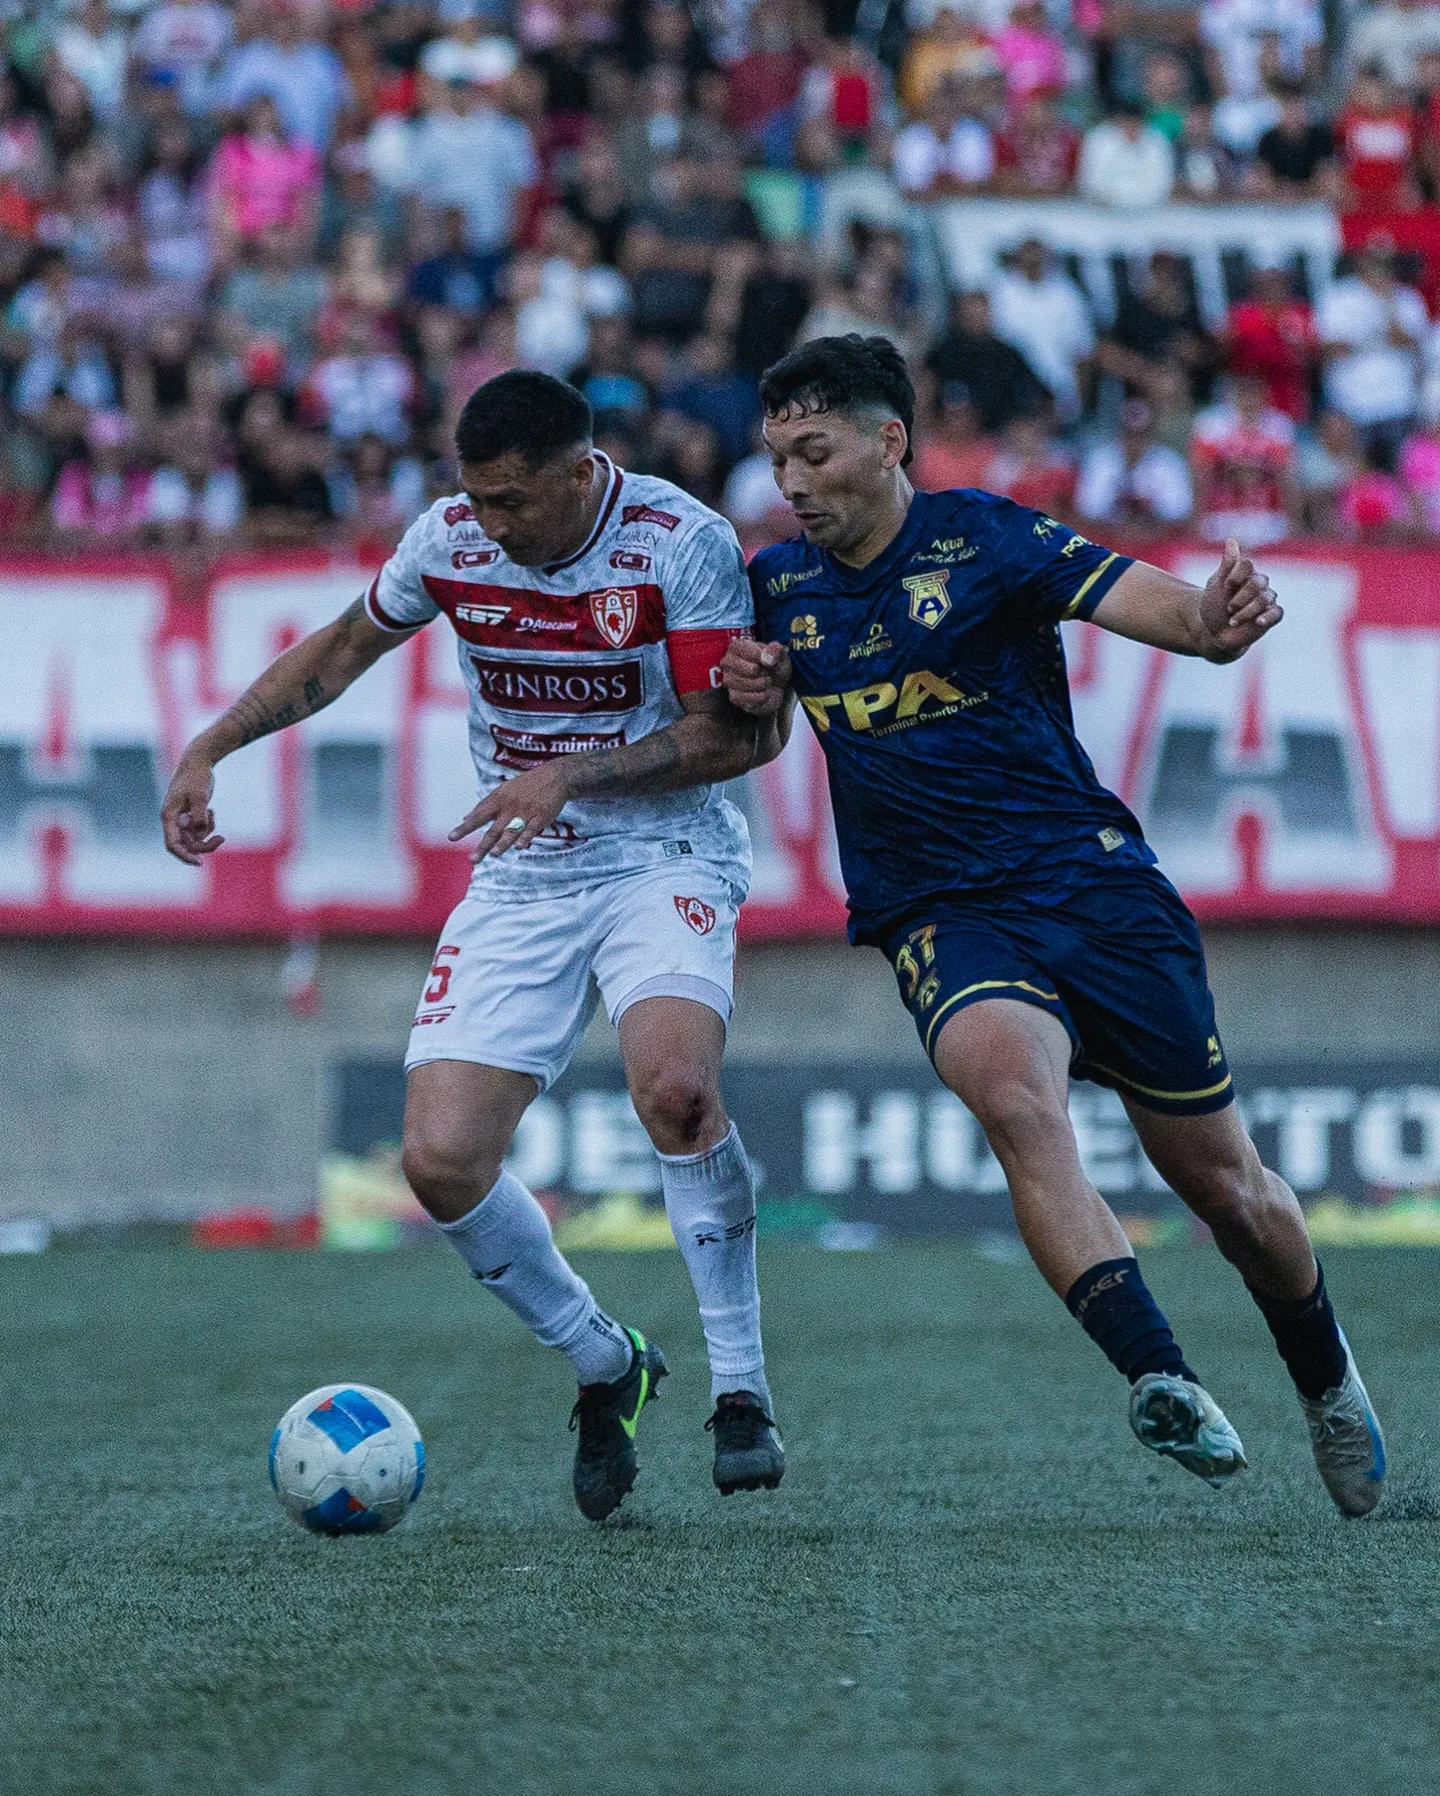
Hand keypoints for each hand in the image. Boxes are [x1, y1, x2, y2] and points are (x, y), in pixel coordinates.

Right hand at [160, 752, 222, 864]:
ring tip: (212, 814)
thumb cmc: (196, 776)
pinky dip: (208, 825)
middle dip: (203, 845)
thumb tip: (200, 832)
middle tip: (221, 839)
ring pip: (194, 838)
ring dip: (207, 833)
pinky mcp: (190, 816)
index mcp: (169, 816)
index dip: (184, 856)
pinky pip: (200, 830)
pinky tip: (211, 811)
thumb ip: (199, 815)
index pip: (172, 844)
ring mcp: (181, 819)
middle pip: (186, 845)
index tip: (199, 863)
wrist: (198, 762)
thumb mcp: (200, 795)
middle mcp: (173, 820)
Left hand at [448, 763, 570, 863]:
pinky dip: (526, 837)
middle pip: (494, 829)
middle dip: (483, 845)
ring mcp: (526, 811)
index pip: (478, 816)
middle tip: (473, 859)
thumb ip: (484, 805)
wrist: (555, 776)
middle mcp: (510, 806)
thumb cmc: (525, 785)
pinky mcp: (541, 815)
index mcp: (498, 800)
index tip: (452, 837)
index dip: (465, 828)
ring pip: (512, 830)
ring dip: (503, 843)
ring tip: (495, 854)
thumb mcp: (502, 790)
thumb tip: (464, 818)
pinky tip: (520, 846)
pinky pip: (532, 828)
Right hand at [721, 638, 791, 717]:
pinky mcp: (734, 697)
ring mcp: (729, 681)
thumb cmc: (775, 666)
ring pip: (744, 684)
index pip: (739, 647)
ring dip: (762, 684)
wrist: (778, 686)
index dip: (756, 655)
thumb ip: (775, 650)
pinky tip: (765, 693)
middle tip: (767, 672)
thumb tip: (765, 660)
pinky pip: (745, 698)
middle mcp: (728, 662)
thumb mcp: (781, 654)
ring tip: (767, 682)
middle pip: (741, 667)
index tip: (766, 660)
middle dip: (761, 672)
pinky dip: (760, 697)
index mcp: (736, 647)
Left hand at [1197, 539, 1282, 662]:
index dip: (1235, 576)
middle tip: (1229, 608)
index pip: (1247, 565)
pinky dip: (1267, 617)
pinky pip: (1277, 612)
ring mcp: (1267, 599)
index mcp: (1245, 574)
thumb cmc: (1214, 607)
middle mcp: (1259, 584)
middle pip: (1257, 582)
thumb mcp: (1216, 585)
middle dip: (1240, 597)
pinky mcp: (1272, 615)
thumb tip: (1231, 540)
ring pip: (1265, 598)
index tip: (1225, 587)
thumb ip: (1226, 565)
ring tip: (1232, 621)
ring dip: (1245, 612)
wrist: (1215, 632)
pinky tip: (1258, 622)